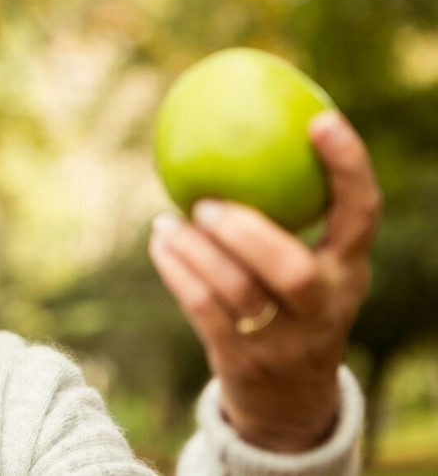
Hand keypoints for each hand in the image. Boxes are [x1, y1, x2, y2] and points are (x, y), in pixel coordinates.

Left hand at [148, 110, 380, 451]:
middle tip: (207, 204)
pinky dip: (177, 273)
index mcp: (348, 270)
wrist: (289, 400)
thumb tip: (243, 125)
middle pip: (292, 272)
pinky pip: (204, 310)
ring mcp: (284, 340)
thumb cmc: (293, 306)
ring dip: (195, 252)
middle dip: (248, 235)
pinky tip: (159, 245)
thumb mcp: (310, 265)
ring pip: (237, 293)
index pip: (361, 214)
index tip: (320, 120)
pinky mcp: (243, 360)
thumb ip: (287, 213)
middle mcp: (324, 307)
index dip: (348, 167)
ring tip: (166, 222)